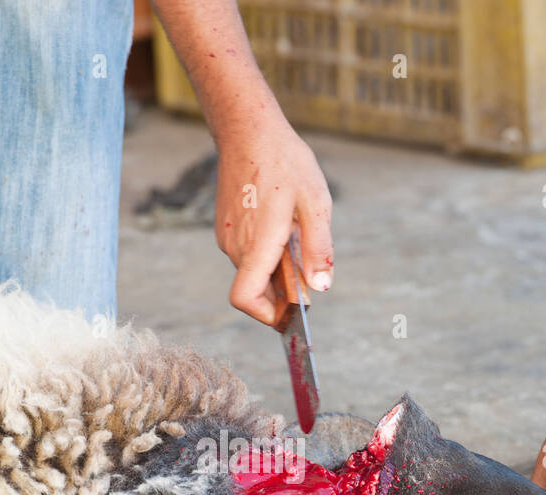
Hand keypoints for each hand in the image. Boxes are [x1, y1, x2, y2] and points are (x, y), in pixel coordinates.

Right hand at [214, 116, 332, 323]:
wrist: (247, 129)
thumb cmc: (284, 161)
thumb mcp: (316, 203)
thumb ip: (319, 249)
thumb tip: (321, 288)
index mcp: (258, 244)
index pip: (245, 299)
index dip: (267, 315)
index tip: (291, 310)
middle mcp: (235, 246)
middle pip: (255, 288)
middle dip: (281, 289)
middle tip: (307, 266)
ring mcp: (226, 236)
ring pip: (252, 269)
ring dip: (275, 267)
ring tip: (295, 233)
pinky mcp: (225, 226)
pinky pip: (246, 252)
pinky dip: (265, 252)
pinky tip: (281, 223)